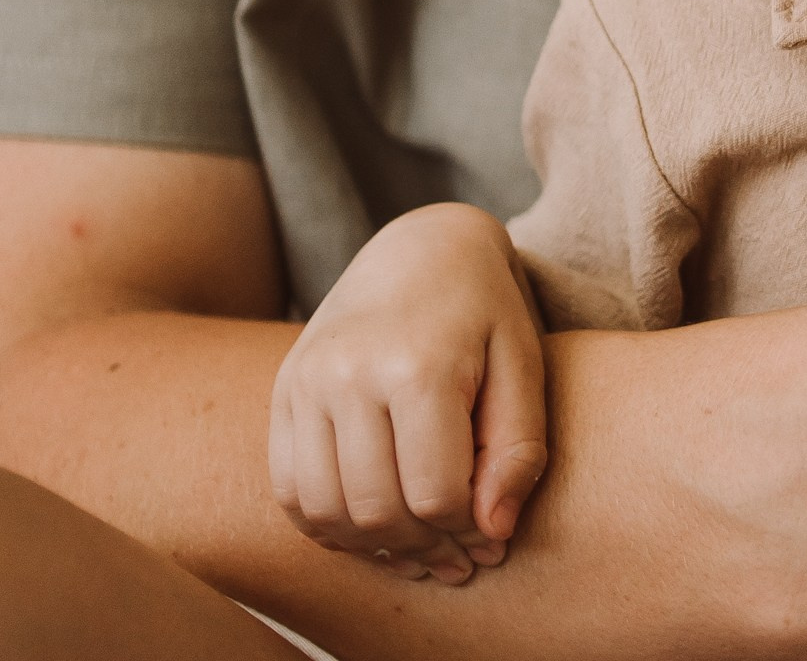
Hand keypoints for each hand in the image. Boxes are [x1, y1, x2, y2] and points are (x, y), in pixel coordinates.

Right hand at [268, 203, 548, 583]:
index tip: (491, 539)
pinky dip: (328, 525)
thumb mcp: (524, 365)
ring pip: (325, 511)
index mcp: (417, 366)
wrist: (420, 246)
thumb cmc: (485, 310)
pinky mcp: (283, 392)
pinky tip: (374, 528)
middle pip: (378, 510)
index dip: (467, 531)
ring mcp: (305, 383)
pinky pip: (290, 490)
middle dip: (424, 548)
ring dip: (374, 547)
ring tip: (419, 550)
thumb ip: (518, 449)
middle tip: (458, 560)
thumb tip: (493, 531)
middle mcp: (349, 374)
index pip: (435, 494)